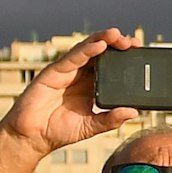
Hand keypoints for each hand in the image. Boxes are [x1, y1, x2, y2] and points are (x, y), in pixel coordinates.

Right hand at [0, 29, 143, 157]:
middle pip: (100, 53)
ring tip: (118, 35)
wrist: (32, 137)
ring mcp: (67, 71)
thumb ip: (110, 119)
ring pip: (87, 49)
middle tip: (133, 42)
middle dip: (117, 44)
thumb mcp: (91, 126)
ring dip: (103, 40)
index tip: (139, 51)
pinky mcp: (53, 72)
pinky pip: (72, 58)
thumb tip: (134, 112)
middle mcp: (79, 74)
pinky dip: (86, 50)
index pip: (109, 65)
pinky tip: (100, 45)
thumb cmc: (58, 130)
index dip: (123, 56)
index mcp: (90, 85)